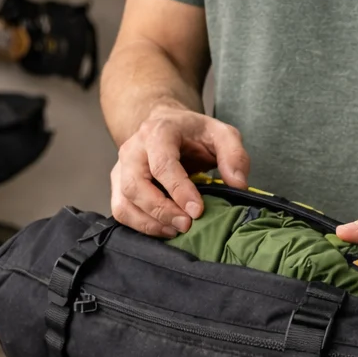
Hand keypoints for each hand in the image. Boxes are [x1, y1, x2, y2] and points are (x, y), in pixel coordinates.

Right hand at [110, 103, 250, 237]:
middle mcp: (133, 149)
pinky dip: (140, 226)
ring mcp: (121, 168)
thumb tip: (238, 184)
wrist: (166, 125)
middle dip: (161, 210)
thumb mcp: (221, 133)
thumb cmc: (193, 133)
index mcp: (158, 131)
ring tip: (176, 231)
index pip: (162, 163)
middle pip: (135, 185)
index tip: (197, 211)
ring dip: (149, 223)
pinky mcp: (118, 185)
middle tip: (187, 225)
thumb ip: (234, 155)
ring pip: (124, 202)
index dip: (179, 190)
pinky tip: (164, 229)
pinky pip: (121, 211)